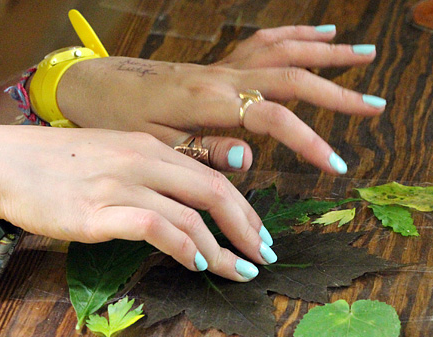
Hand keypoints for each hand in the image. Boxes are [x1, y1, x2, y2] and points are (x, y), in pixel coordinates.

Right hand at [0, 125, 275, 280]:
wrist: (5, 160)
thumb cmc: (62, 163)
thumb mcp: (117, 155)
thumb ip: (156, 174)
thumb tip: (191, 205)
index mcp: (151, 146)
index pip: (214, 177)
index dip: (244, 209)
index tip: (259, 235)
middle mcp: (143, 160)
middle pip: (214, 193)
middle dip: (246, 228)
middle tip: (262, 256)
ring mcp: (120, 184)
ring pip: (190, 215)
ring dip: (220, 249)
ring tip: (237, 270)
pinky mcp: (96, 211)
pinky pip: (153, 227)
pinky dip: (181, 247)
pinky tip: (194, 263)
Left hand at [57, 25, 384, 174]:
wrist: (98, 85)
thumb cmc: (123, 117)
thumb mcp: (156, 142)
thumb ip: (203, 150)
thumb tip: (248, 161)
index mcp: (209, 100)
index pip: (274, 117)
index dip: (310, 140)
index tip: (337, 163)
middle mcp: (223, 76)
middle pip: (292, 77)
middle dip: (337, 93)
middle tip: (375, 106)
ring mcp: (223, 66)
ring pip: (285, 51)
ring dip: (327, 55)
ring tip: (365, 57)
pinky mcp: (219, 64)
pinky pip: (265, 42)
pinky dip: (296, 36)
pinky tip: (318, 34)